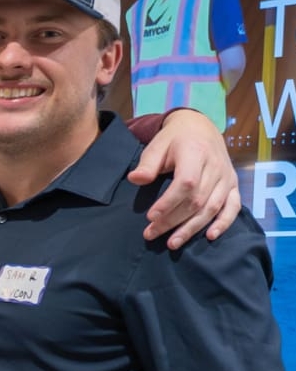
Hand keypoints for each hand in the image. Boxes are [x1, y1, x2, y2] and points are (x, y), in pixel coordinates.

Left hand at [135, 110, 239, 247]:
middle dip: (173, 220)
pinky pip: (233, 206)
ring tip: (172, 243)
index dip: (168, 202)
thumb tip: (135, 179)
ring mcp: (227, 177)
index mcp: (196, 153)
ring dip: (192, 228)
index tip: (150, 217)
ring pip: (212, 207)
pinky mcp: (233, 185)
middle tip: (151, 233)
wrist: (199, 127)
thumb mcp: (157, 145)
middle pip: (196, 200)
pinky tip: (210, 236)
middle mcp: (215, 166)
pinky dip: (224, 223)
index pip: (186, 183)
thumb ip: (148, 163)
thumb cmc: (174, 139)